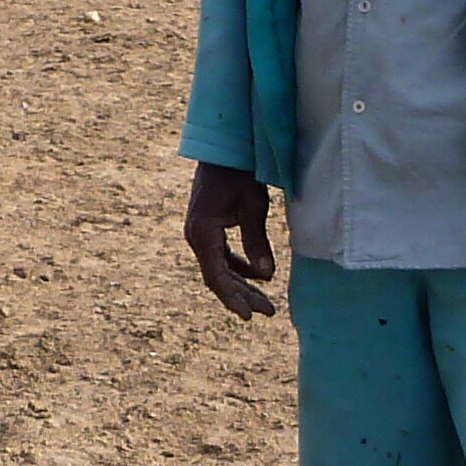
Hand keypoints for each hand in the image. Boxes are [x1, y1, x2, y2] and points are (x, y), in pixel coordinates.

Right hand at [185, 164, 278, 320]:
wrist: (223, 150)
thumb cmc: (240, 175)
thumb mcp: (253, 207)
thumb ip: (257, 242)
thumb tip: (267, 275)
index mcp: (203, 234)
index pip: (217, 276)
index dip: (233, 298)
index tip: (249, 316)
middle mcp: (196, 237)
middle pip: (218, 277)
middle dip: (243, 296)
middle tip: (268, 312)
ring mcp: (199, 233)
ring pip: (220, 268)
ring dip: (241, 284)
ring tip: (265, 301)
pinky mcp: (206, 228)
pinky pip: (221, 255)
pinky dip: (238, 267)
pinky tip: (257, 275)